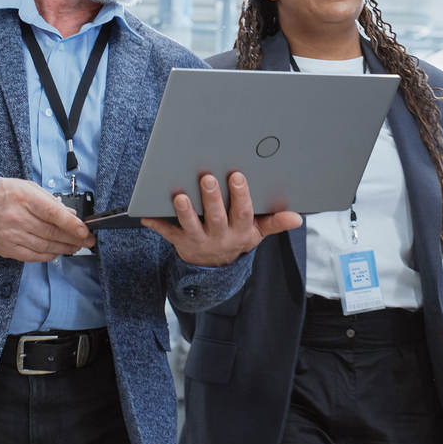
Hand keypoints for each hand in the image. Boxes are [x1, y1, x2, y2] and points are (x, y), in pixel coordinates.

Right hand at [0, 177, 94, 261]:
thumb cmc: (5, 194)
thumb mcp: (29, 188)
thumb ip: (51, 201)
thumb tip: (70, 214)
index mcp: (24, 198)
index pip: (53, 214)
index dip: (72, 224)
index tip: (85, 230)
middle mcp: (17, 218)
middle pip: (52, 232)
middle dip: (74, 238)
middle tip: (87, 240)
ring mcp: (12, 235)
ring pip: (45, 246)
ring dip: (64, 248)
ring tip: (76, 246)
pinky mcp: (8, 248)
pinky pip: (33, 256)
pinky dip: (49, 255)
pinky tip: (58, 252)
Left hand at [140, 171, 301, 266]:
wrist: (216, 268)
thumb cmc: (237, 238)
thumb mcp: (257, 232)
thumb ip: (275, 223)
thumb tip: (297, 218)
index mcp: (240, 231)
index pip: (242, 212)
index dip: (240, 195)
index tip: (237, 175)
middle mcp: (219, 237)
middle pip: (215, 217)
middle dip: (212, 198)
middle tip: (207, 178)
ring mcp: (198, 240)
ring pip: (190, 226)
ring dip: (184, 211)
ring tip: (179, 195)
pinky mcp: (179, 242)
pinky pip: (167, 233)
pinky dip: (156, 224)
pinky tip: (145, 214)